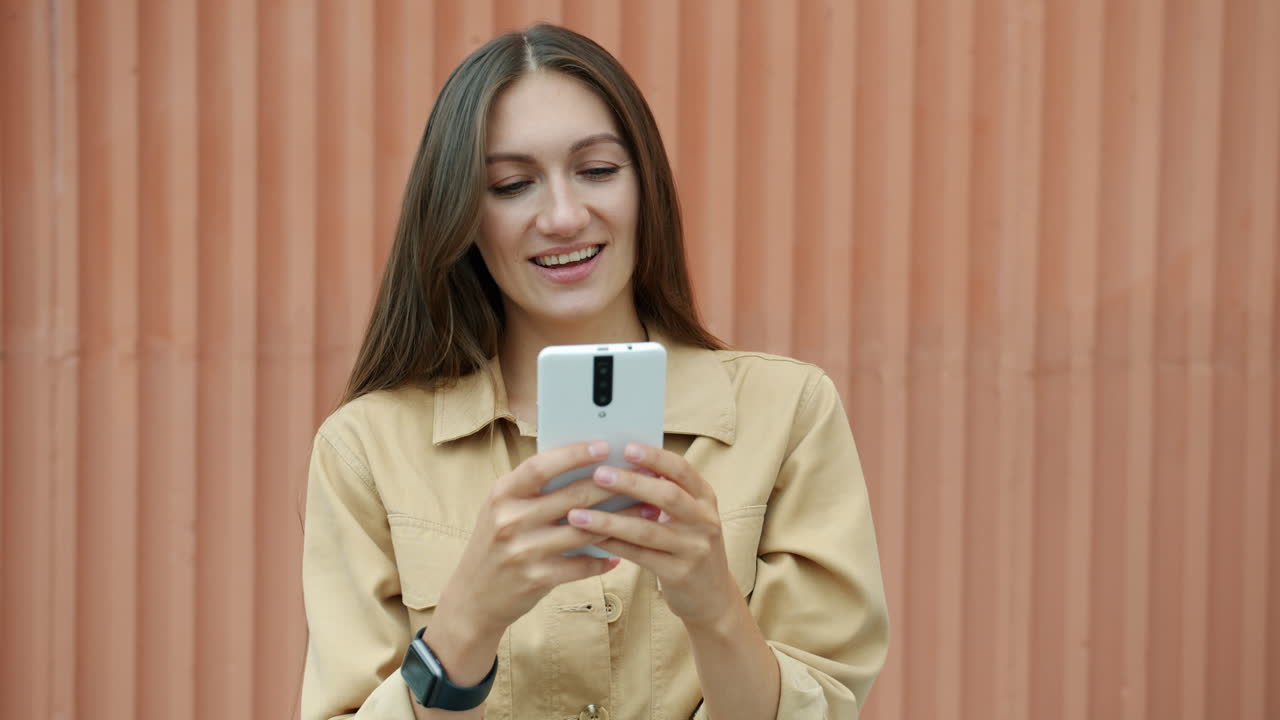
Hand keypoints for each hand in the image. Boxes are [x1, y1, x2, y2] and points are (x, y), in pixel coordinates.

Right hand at [438, 440, 632, 636]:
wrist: (473, 598)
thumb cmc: (496, 544)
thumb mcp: (502, 509)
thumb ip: (534, 489)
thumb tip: (586, 465)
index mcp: (502, 494)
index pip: (541, 466)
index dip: (574, 454)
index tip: (604, 446)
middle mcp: (510, 520)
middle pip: (572, 496)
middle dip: (613, 486)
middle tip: (644, 479)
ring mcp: (523, 551)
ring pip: (584, 531)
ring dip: (621, 521)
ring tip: (647, 514)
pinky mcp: (536, 579)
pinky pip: (581, 565)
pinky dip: (603, 559)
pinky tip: (620, 554)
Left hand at [566, 443, 739, 628]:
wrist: (712, 596)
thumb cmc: (688, 545)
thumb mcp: (687, 515)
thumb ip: (663, 492)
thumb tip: (618, 465)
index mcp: (705, 497)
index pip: (682, 469)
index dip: (655, 457)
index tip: (626, 447)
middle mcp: (704, 520)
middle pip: (667, 495)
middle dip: (631, 482)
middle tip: (598, 474)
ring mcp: (694, 548)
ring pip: (647, 530)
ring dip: (609, 520)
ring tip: (577, 514)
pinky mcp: (679, 573)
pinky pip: (640, 556)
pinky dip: (613, 545)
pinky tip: (589, 539)